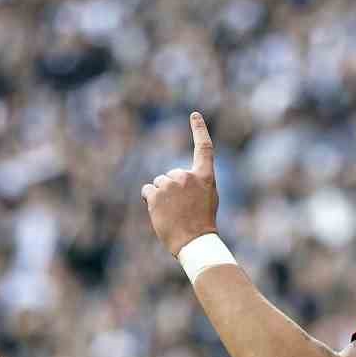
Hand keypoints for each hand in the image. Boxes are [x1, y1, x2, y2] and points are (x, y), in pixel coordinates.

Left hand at [141, 111, 219, 256]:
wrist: (194, 241)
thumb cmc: (202, 224)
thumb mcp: (208, 199)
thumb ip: (195, 183)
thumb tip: (175, 178)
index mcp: (205, 177)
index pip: (204, 148)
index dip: (199, 129)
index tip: (194, 115)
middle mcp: (187, 176)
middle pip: (171, 174)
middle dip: (172, 189)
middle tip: (181, 209)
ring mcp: (170, 183)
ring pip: (159, 183)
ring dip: (162, 196)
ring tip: (172, 213)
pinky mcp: (156, 193)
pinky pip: (148, 190)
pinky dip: (150, 200)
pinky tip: (161, 212)